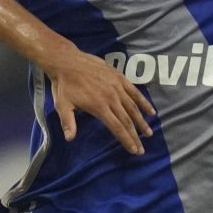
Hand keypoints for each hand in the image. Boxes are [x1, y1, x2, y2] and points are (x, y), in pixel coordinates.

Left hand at [41, 48, 156, 153]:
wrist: (67, 61)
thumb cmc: (64, 85)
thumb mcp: (62, 105)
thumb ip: (68, 122)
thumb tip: (70, 139)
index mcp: (99, 107)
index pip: (117, 127)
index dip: (127, 140)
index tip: (134, 150)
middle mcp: (111, 98)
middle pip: (127, 120)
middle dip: (136, 136)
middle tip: (142, 149)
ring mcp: (117, 87)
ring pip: (133, 107)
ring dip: (142, 121)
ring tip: (149, 133)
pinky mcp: (119, 77)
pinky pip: (135, 92)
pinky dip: (143, 102)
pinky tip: (151, 111)